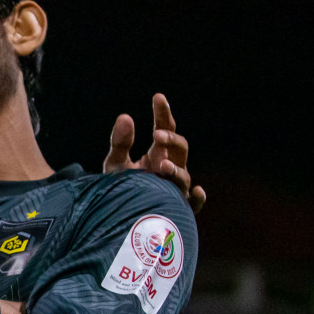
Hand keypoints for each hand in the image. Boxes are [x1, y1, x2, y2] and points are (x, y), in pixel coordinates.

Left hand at [104, 92, 205, 213]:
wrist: (119, 216)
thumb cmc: (120, 187)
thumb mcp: (116, 163)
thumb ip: (120, 142)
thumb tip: (125, 116)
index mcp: (158, 153)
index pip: (166, 129)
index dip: (163, 114)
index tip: (158, 98)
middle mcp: (171, 167)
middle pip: (180, 147)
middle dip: (171, 139)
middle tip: (156, 134)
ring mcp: (176, 188)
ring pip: (184, 176)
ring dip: (176, 170)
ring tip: (163, 165)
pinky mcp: (177, 208)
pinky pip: (193, 205)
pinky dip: (197, 198)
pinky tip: (196, 192)